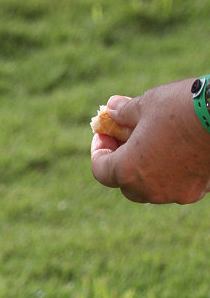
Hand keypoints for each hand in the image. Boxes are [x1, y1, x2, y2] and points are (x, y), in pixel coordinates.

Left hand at [90, 79, 209, 203]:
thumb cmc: (182, 107)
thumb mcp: (146, 104)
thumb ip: (123, 112)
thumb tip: (110, 109)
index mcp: (128, 170)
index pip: (100, 170)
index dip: (99, 150)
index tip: (104, 133)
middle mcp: (149, 189)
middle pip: (125, 183)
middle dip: (122, 161)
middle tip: (125, 138)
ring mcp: (175, 193)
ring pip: (151, 187)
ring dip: (146, 169)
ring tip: (152, 143)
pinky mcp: (198, 190)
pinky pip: (176, 185)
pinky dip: (171, 172)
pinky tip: (177, 150)